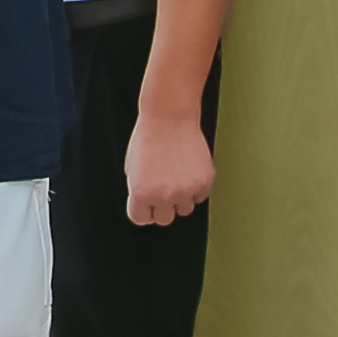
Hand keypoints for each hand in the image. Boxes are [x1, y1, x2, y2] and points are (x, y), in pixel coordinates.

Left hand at [122, 112, 215, 228]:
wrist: (169, 117)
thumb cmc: (148, 139)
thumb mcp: (132, 168)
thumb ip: (138, 191)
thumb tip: (147, 207)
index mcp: (141, 193)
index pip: (141, 219)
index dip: (143, 209)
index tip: (147, 201)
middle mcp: (163, 196)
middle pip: (164, 219)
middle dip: (162, 206)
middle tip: (163, 188)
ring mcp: (186, 190)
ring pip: (185, 209)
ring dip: (181, 198)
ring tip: (177, 177)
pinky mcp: (204, 182)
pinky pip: (200, 197)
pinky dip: (196, 188)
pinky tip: (189, 171)